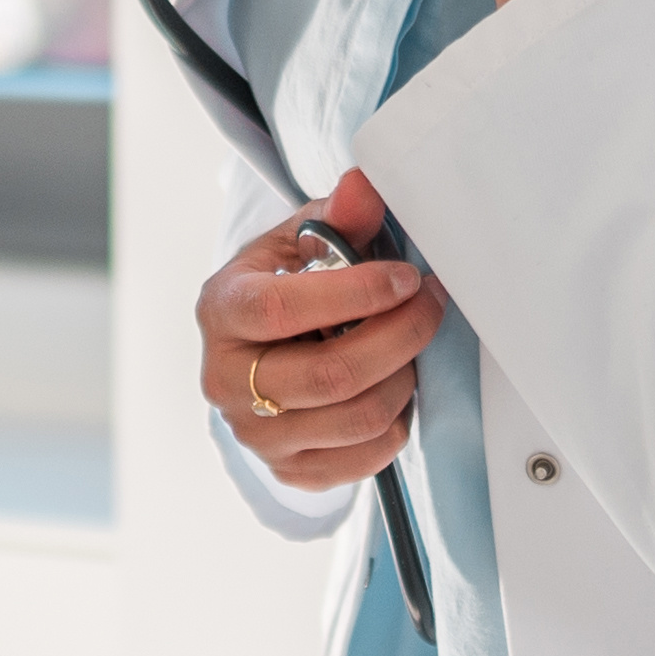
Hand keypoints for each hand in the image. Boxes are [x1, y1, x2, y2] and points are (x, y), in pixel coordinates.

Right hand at [202, 168, 442, 490]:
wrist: (256, 351)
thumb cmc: (282, 287)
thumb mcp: (299, 243)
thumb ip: (336, 217)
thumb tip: (364, 185)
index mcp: (223, 311)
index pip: (282, 310)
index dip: (355, 294)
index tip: (406, 277)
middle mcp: (227, 380)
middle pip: (330, 375)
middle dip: (400, 336)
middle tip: (431, 305)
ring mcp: (256, 434)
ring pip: (356, 419)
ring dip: (404, 378)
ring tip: (411, 344)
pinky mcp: (289, 469)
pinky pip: (364, 458)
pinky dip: (397, 422)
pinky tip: (394, 384)